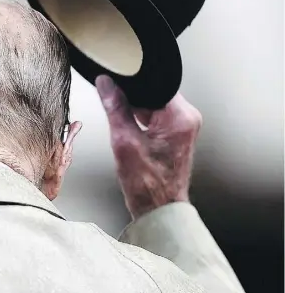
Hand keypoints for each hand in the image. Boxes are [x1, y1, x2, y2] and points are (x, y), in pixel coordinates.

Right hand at [95, 75, 201, 219]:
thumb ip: (115, 108)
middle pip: (153, 92)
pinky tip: (135, 139)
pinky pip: (155, 116)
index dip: (132, 83)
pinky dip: (141, 122)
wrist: (158, 209)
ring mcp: (183, 126)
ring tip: (131, 137)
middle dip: (132, 101)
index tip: (115, 87)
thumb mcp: (123, 141)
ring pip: (152, 104)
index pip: (154, 83)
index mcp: (180, 117)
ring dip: (136, 113)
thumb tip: (106, 84)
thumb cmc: (148, 185)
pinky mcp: (176, 133)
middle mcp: (187, 118)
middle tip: (122, 121)